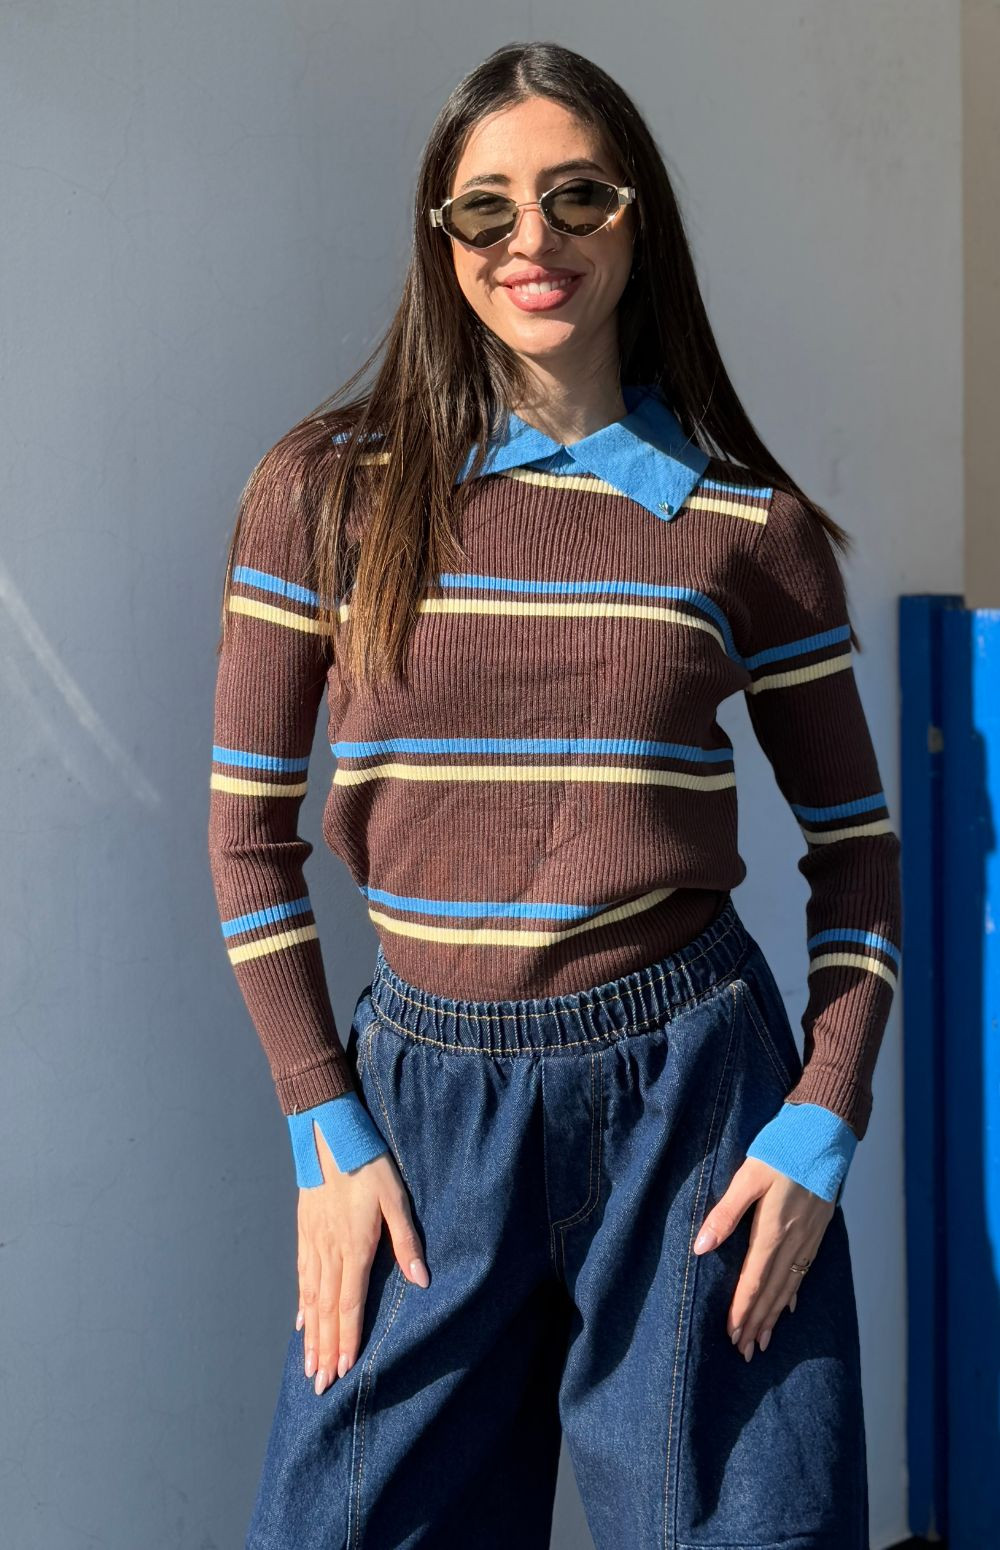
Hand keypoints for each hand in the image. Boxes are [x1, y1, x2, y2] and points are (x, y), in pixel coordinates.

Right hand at [295, 1120, 428, 1394]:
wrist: (329, 1135)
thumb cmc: (368, 1165)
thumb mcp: (396, 1198)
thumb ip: (407, 1241)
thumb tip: (422, 1279)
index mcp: (354, 1246)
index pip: (349, 1303)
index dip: (347, 1338)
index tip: (344, 1369)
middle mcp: (330, 1251)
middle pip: (326, 1310)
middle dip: (324, 1350)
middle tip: (320, 1384)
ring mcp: (314, 1243)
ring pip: (311, 1298)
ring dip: (311, 1335)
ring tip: (309, 1365)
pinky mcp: (305, 1232)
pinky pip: (302, 1276)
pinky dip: (302, 1304)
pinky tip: (302, 1322)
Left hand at [691, 1158, 834, 1361]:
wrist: (825, 1134)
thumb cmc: (782, 1150)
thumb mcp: (747, 1176)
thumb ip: (725, 1213)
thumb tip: (701, 1247)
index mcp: (772, 1230)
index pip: (754, 1281)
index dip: (742, 1310)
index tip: (732, 1335)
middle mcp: (793, 1241)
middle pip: (771, 1291)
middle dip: (756, 1322)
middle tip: (745, 1351)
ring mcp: (809, 1237)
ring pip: (789, 1286)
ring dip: (774, 1315)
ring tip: (763, 1339)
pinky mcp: (818, 1230)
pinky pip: (804, 1271)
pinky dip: (793, 1292)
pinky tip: (788, 1306)